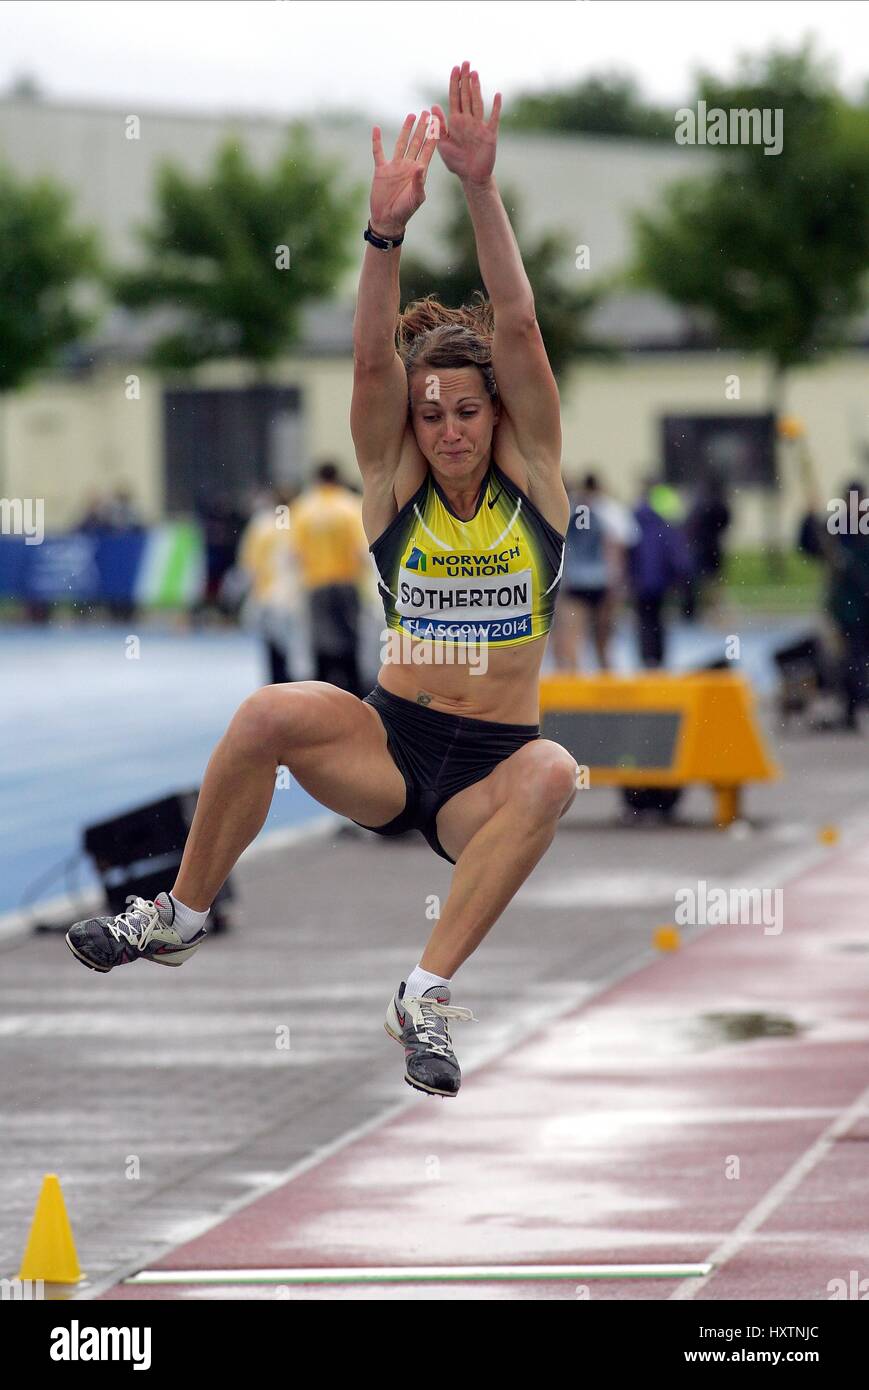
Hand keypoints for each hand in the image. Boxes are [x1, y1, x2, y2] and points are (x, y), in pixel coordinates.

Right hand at [370, 111, 437, 236]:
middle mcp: (408, 166)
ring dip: (406, 130)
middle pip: (416, 142)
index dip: (433, 136)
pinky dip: (377, 141)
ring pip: (401, 143)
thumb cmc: (405, 211)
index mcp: (419, 172)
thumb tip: (421, 166)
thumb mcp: (416, 198)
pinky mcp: (381, 170)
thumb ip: (419, 182)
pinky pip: (378, 152)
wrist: (388, 220)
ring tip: (411, 116)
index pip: (428, 149)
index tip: (438, 122)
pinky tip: (376, 128)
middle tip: (426, 112)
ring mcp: (395, 167)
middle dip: (422, 128)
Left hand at [431, 62, 501, 184]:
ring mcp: (479, 126)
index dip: (455, 83)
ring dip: (477, 88)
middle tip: (466, 62)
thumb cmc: (456, 162)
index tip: (455, 68)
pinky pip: (493, 119)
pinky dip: (496, 108)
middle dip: (465, 79)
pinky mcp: (490, 134)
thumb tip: (433, 107)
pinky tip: (497, 95)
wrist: (471, 177)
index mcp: (456, 122)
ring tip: (475, 73)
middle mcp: (467, 121)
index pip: (454, 97)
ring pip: (477, 103)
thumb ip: (438, 126)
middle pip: (466, 96)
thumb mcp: (443, 144)